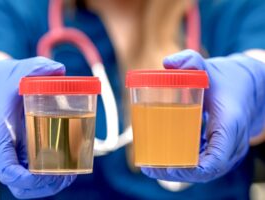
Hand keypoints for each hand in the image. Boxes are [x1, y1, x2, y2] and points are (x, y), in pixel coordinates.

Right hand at [0, 56, 75, 198]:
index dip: (23, 179)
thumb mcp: (16, 71)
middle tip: (68, 176)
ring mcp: (15, 151)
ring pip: (27, 183)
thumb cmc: (2, 82)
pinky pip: (34, 170)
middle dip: (44, 186)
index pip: (6, 168)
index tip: (42, 176)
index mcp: (1, 133)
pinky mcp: (24, 149)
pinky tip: (68, 169)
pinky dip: (49, 176)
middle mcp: (8, 148)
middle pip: (20, 184)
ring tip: (71, 176)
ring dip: (49, 185)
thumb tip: (58, 69)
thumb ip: (36, 68)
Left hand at [142, 50, 264, 182]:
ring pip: (205, 170)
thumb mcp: (209, 68)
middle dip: (177, 174)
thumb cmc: (226, 80)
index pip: (215, 159)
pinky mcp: (222, 149)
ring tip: (152, 168)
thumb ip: (190, 60)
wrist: (249, 88)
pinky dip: (187, 165)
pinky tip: (165, 162)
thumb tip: (167, 63)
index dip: (192, 170)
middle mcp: (232, 143)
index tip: (169, 168)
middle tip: (151, 168)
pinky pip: (206, 163)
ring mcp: (229, 149)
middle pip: (206, 170)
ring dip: (179, 173)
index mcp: (229, 125)